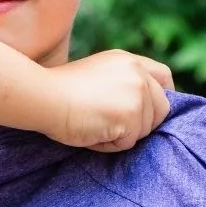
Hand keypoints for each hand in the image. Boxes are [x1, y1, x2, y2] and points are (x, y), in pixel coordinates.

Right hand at [40, 50, 174, 151]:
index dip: (162, 96)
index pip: (163, 77)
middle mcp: (137, 74)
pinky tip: (90, 131)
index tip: (150, 111)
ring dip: (121, 135)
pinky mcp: (131, 115)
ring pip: (144, 129)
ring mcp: (137, 93)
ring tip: (92, 125)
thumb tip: (134, 108)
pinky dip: (109, 144)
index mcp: (127, 61)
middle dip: (141, 123)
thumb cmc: (55, 91)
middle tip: (110, 125)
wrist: (42, 96)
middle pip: (161, 108)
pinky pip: (128, 142)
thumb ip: (119, 83)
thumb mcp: (94, 76)